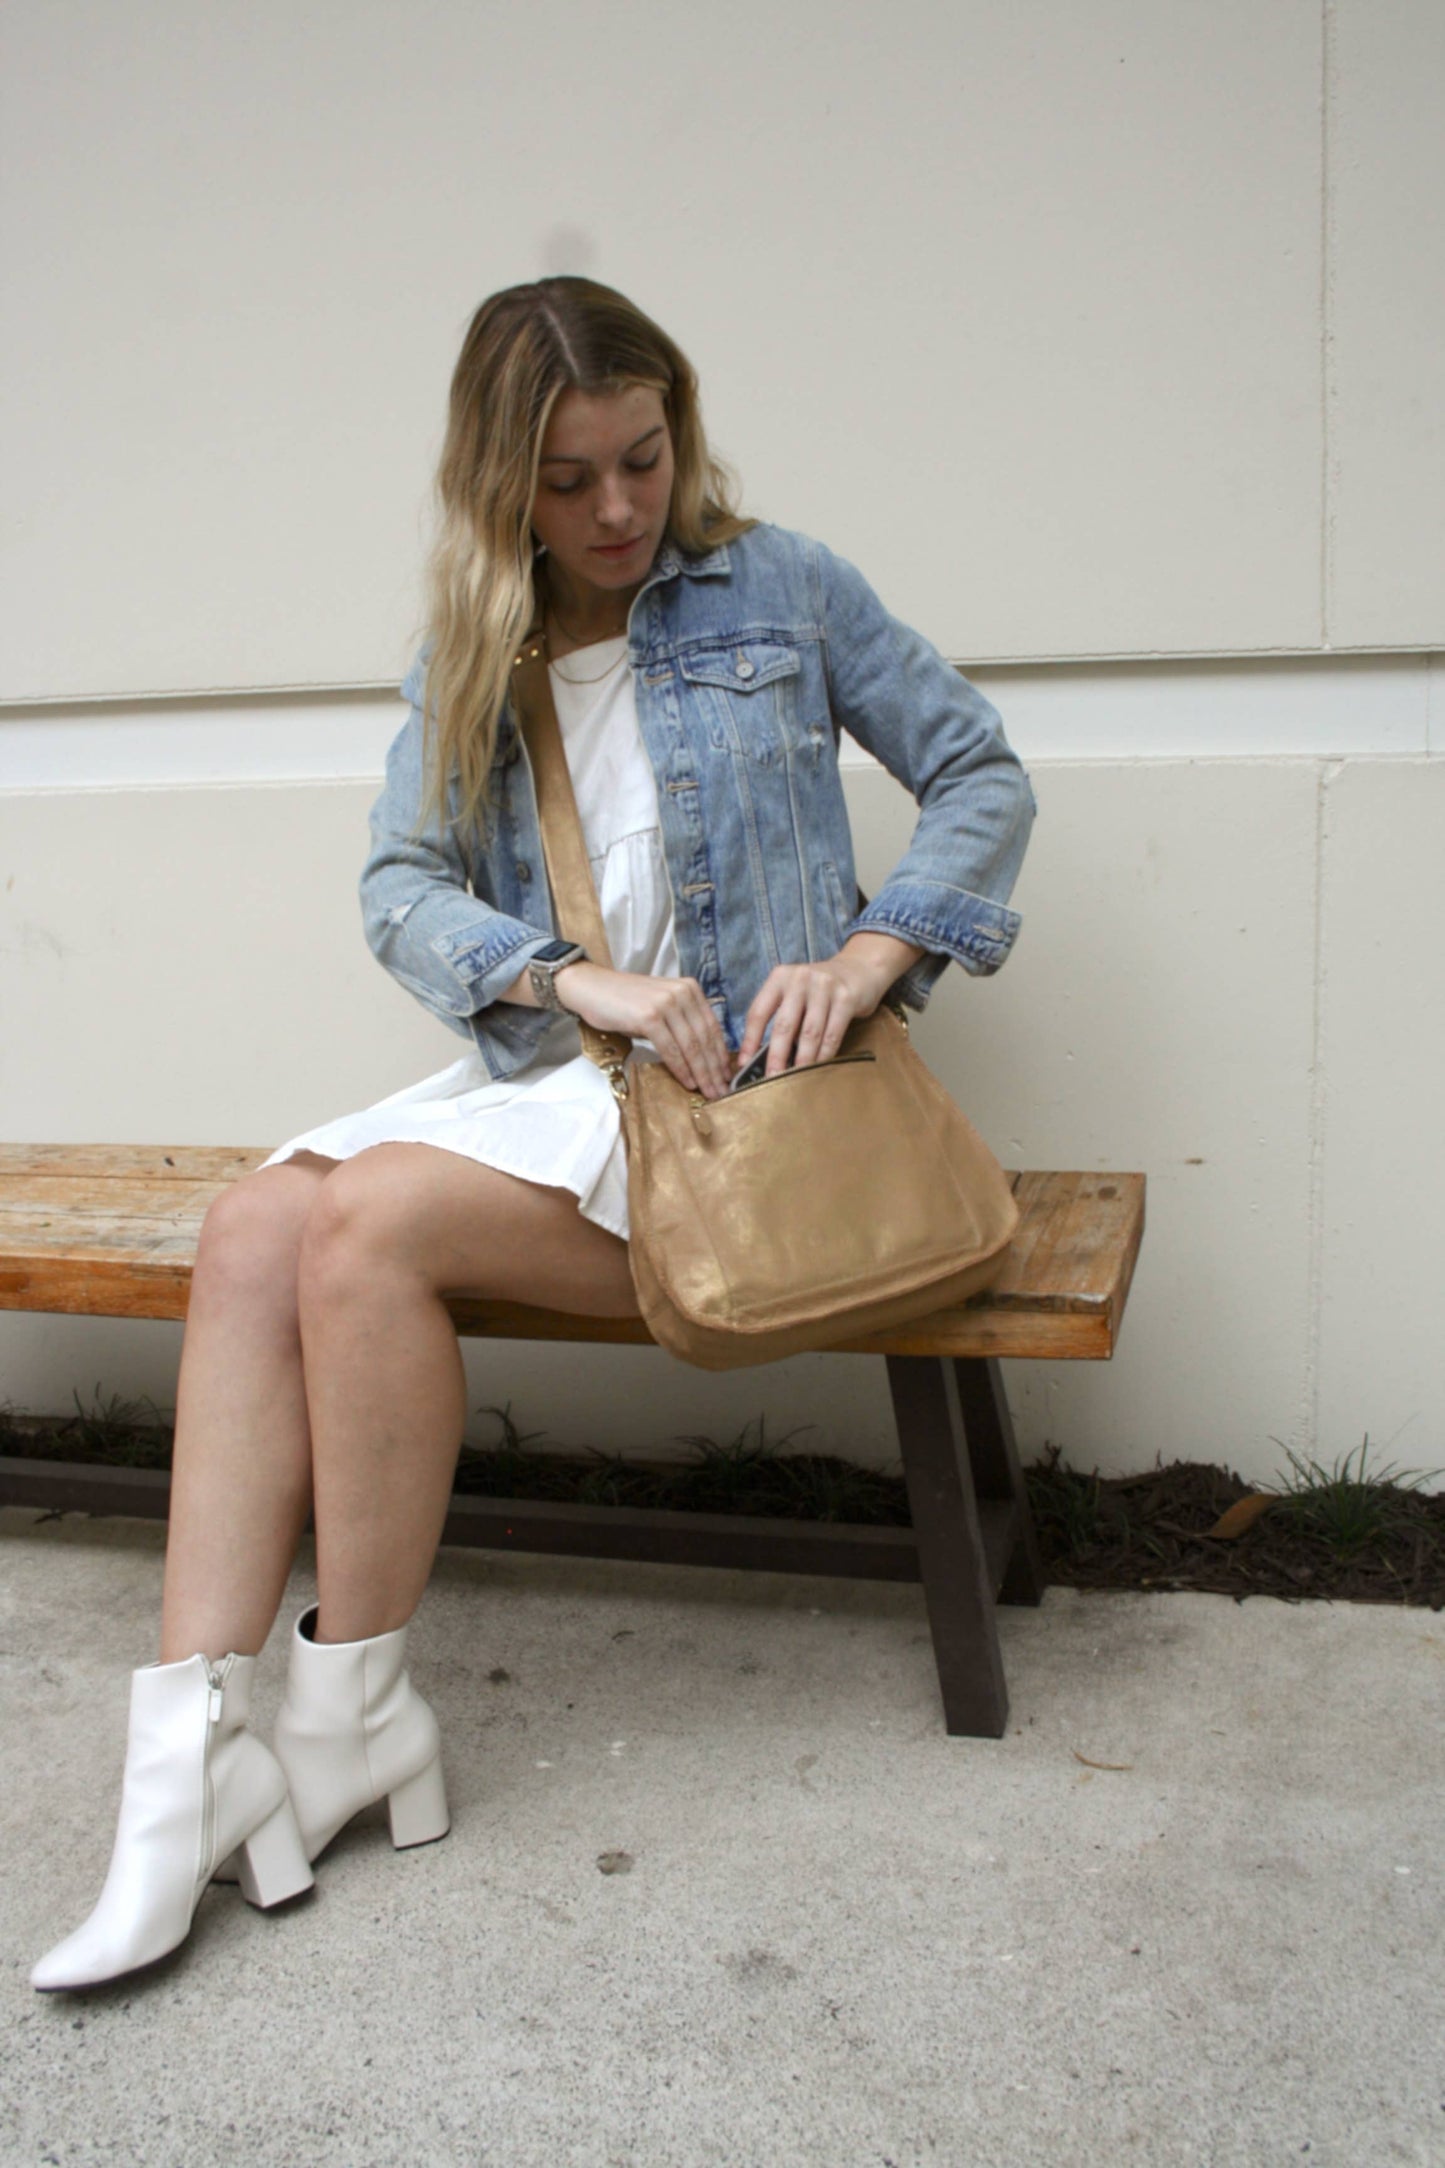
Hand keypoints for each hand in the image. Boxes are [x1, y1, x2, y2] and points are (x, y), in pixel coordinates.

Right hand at [558, 964, 731, 1100]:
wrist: (591, 988)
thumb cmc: (625, 1003)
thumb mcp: (661, 1007)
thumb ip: (682, 1024)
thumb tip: (704, 1057)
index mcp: (690, 989)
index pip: (712, 1027)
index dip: (721, 1055)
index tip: (727, 1076)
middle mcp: (682, 992)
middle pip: (705, 1038)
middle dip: (715, 1069)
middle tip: (721, 1091)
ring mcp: (665, 1003)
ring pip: (691, 1045)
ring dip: (702, 1073)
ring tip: (709, 1092)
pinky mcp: (648, 1016)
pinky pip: (671, 1049)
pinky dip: (681, 1068)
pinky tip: (688, 1082)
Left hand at [737, 934, 924, 1078]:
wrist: (860, 968)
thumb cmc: (820, 990)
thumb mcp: (795, 993)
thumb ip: (781, 1016)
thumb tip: (762, 1056)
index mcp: (780, 977)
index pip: (758, 1012)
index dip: (750, 1040)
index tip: (744, 1064)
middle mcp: (800, 978)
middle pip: (783, 1025)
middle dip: (776, 1057)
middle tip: (771, 1079)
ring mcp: (824, 986)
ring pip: (809, 1033)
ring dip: (802, 1060)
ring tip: (795, 1079)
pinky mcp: (846, 998)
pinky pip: (832, 1033)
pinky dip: (824, 1054)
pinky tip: (818, 1067)